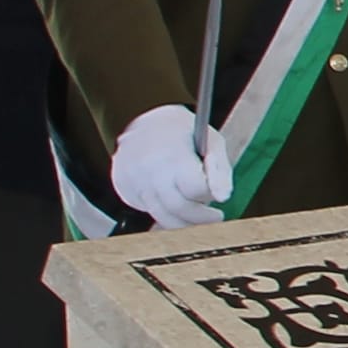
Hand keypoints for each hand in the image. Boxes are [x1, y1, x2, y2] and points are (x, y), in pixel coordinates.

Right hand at [110, 103, 226, 228]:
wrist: (144, 124)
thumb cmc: (185, 135)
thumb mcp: (211, 141)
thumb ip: (220, 169)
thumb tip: (223, 198)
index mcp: (173, 154)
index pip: (194, 187)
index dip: (210, 194)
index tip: (220, 199)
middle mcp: (150, 169)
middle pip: (178, 206)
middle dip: (201, 218)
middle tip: (216, 218)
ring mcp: (134, 180)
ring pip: (162, 216)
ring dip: (185, 223)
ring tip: (200, 218)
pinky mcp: (125, 188)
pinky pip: (149, 210)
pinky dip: (167, 215)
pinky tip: (178, 207)